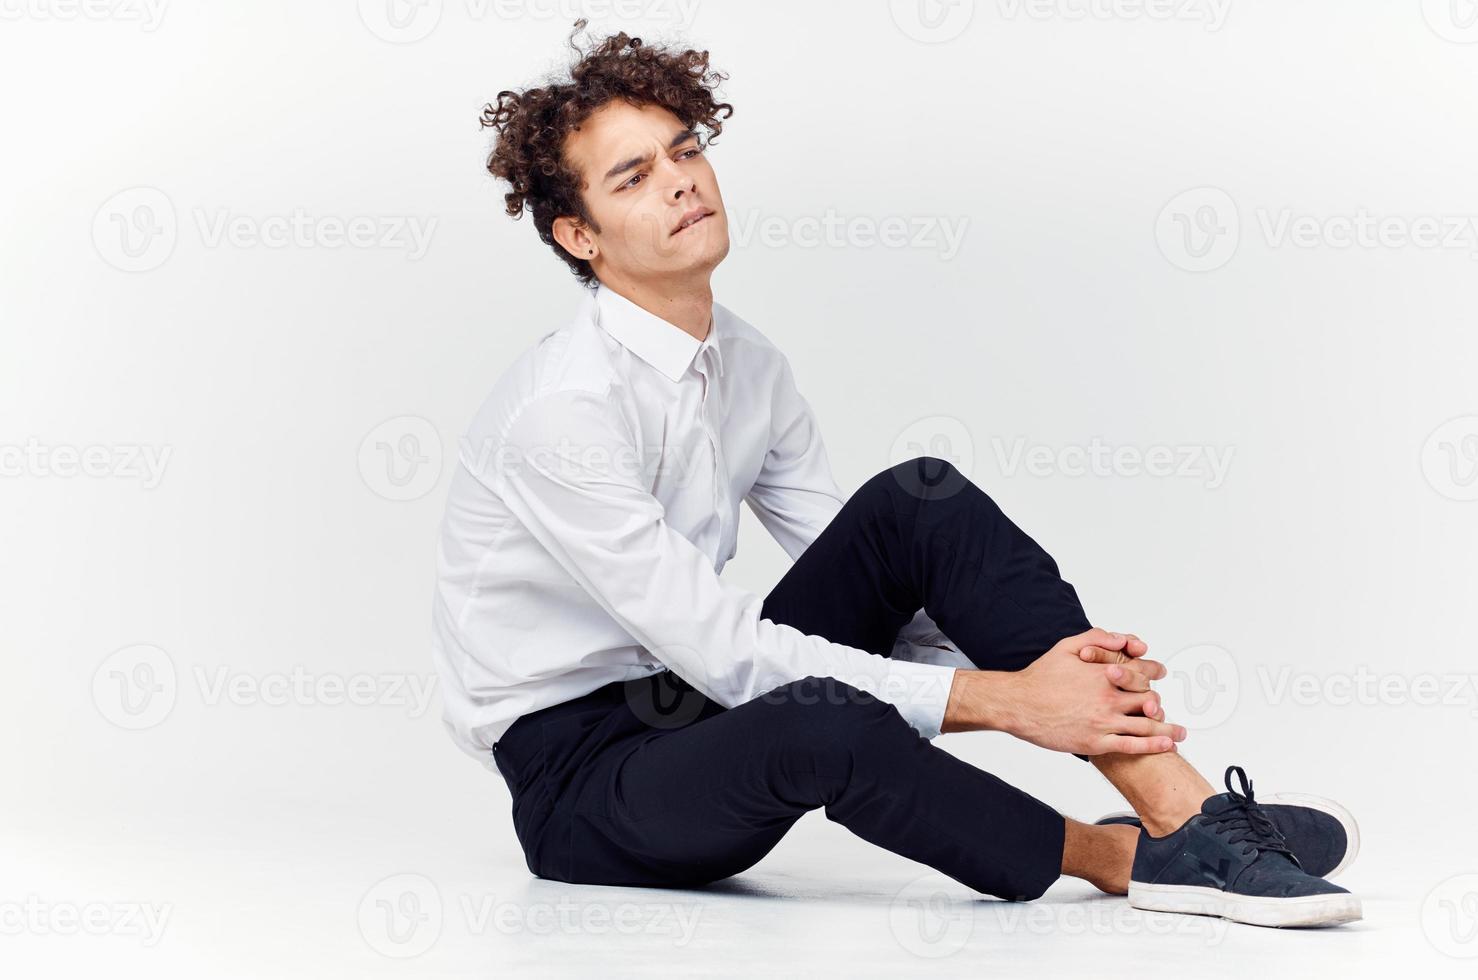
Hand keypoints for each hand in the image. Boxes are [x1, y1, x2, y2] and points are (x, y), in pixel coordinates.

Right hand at [993, 628, 1185, 754]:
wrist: (1018, 704)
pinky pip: (1132, 745)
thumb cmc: (1040, 676)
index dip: (1154, 672)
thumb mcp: (1066, 646)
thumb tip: (1123, 641)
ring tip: (1180, 733)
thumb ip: (1097, 638)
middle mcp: (1108, 697)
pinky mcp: (1096, 742)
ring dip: (1168, 729)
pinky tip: (1166, 745)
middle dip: (1160, 703)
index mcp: (1103, 674)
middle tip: (1167, 709)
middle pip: (1148, 700)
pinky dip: (1153, 745)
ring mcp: (1103, 722)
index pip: (1141, 672)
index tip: (1160, 674)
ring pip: (1147, 726)